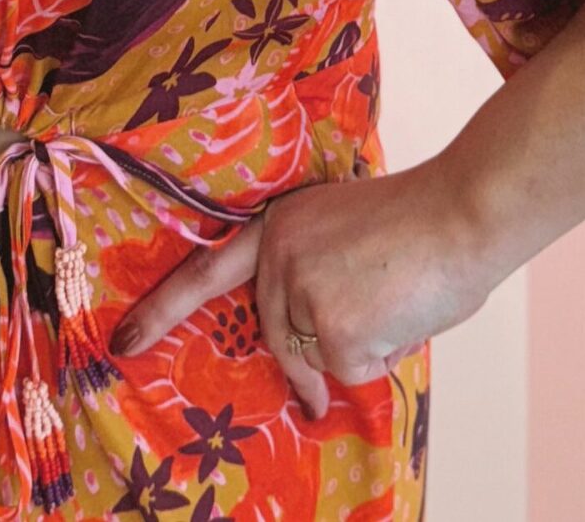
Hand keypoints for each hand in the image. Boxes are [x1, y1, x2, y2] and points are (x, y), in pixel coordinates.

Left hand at [108, 157, 497, 418]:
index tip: (124, 338)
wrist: (461, 211)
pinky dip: (385, 355)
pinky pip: (353, 372)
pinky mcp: (330, 332)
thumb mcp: (344, 233)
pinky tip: (406, 313)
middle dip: (315, 360)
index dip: (164, 308)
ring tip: (400, 297)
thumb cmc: (420, 222)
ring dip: (365, 345)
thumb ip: (314, 273)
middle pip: (280, 335)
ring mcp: (298, 296)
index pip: (208, 271)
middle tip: (349, 348)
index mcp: (278, 225)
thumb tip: (315, 349)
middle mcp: (277, 258)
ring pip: (323, 360)